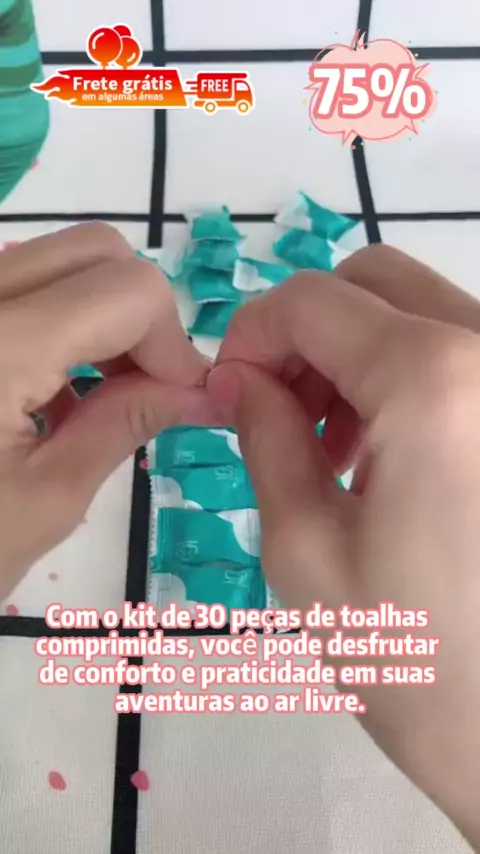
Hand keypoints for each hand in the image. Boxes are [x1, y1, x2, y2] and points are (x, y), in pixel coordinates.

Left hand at [0, 223, 217, 598]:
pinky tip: (45, 391)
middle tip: (143, 389)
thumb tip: (201, 390)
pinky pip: (15, 284)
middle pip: (95, 251)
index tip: (179, 400)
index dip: (172, 341)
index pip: (128, 289)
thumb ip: (128, 424)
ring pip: (54, 260)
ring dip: (98, 315)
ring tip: (92, 396)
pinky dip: (56, 321)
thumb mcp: (48, 500)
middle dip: (140, 314)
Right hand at [208, 245, 479, 849]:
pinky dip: (410, 379)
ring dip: (361, 356)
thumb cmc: (414, 662)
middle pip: (376, 284)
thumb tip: (238, 377)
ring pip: (424, 315)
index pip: (312, 301)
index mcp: (433, 380)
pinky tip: (393, 458)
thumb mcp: (305, 547)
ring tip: (337, 452)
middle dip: (309, 335)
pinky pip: (462, 357)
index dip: (250, 335)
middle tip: (282, 415)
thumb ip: (264, 437)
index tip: (227, 393)